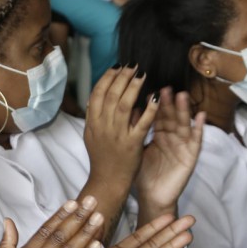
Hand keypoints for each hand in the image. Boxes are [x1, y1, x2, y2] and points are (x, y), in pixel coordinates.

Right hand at [83, 66, 152, 188]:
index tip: (117, 67)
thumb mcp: (92, 135)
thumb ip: (97, 116)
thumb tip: (103, 94)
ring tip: (142, 74)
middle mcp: (102, 127)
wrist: (107, 182)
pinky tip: (154, 97)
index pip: (97, 94)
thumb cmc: (102, 158)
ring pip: (123, 104)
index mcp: (92, 123)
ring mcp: (117, 135)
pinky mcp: (132, 144)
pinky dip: (148, 109)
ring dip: (133, 87)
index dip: (107, 78)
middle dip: (122, 77)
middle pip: (110, 95)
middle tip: (133, 65)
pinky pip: (141, 123)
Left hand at [137, 87, 205, 219]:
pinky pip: (196, 140)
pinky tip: (201, 116)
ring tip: (182, 95)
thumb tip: (128, 109)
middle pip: (170, 117)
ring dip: (184, 110)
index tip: (149, 89)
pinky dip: (199, 128)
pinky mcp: (191, 156)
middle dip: (168, 103)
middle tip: (165, 87)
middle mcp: (172, 137)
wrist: (153, 197)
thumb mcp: (138, 149)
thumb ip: (136, 131)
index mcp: (158, 135)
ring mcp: (182, 146)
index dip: (154, 103)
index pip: (157, 115)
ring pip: (183, 125)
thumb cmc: (144, 174)